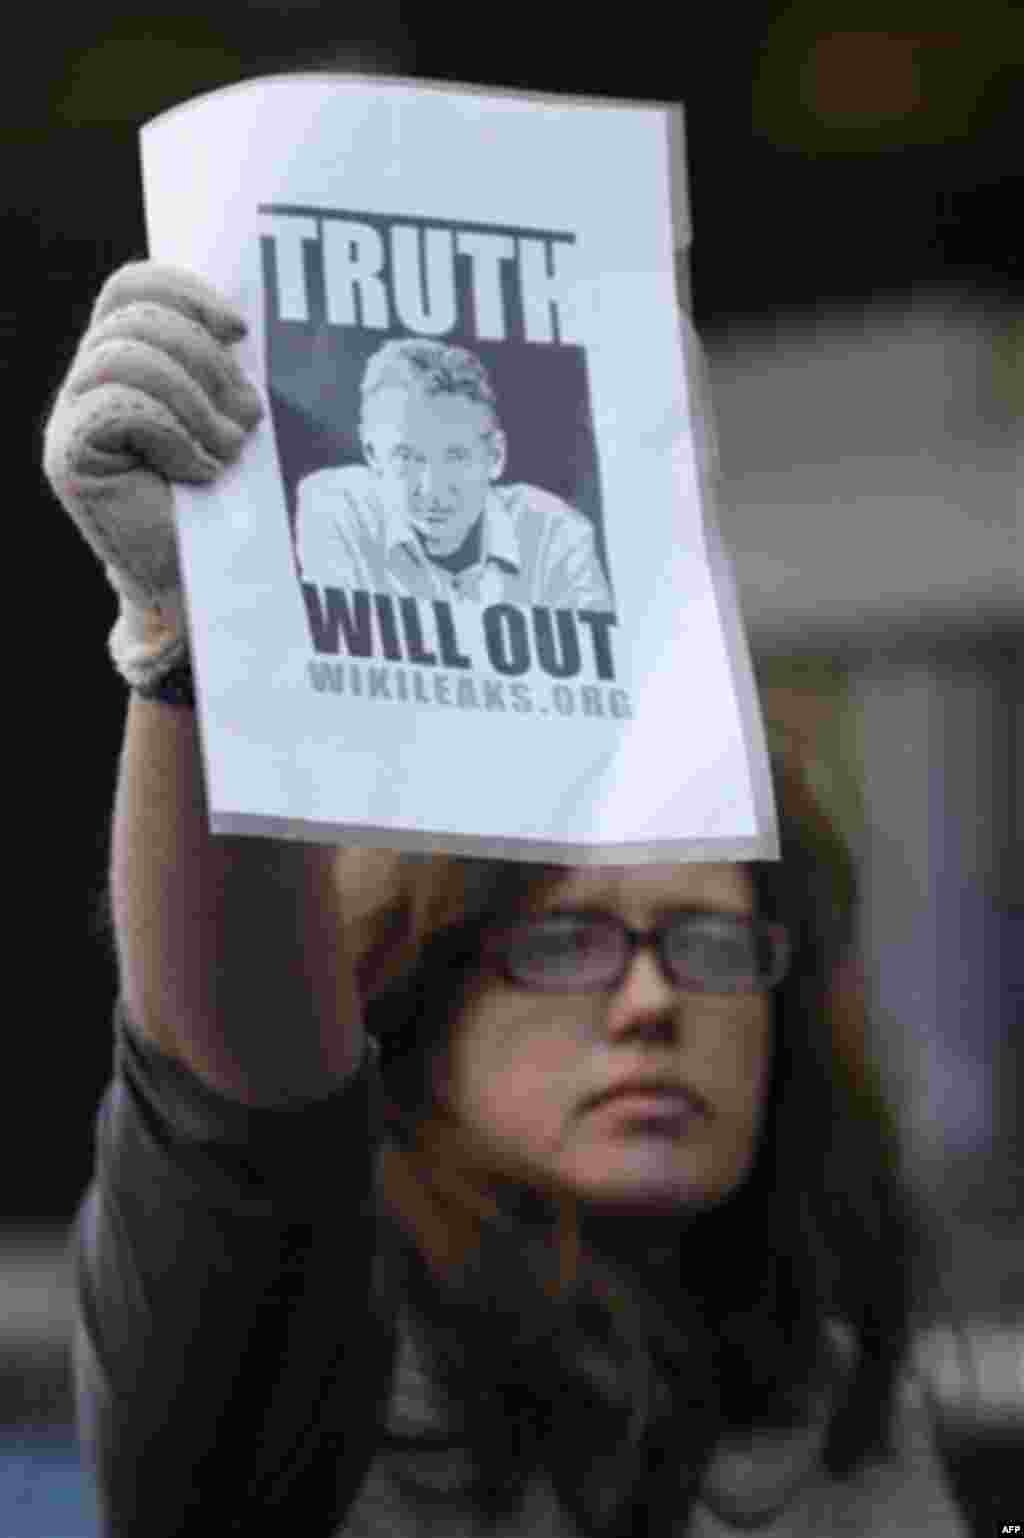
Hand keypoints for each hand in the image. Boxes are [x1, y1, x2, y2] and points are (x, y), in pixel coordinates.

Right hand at [43, 262, 263, 683]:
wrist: (204, 581)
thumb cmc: (227, 500)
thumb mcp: (229, 416)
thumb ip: (220, 365)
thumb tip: (240, 324)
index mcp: (124, 359)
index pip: (132, 286)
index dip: (184, 291)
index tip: (241, 330)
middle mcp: (87, 382)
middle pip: (137, 318)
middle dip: (205, 361)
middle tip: (247, 418)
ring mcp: (71, 418)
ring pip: (128, 358)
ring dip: (194, 402)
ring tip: (227, 450)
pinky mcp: (68, 457)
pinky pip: (118, 407)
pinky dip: (172, 434)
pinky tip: (199, 472)